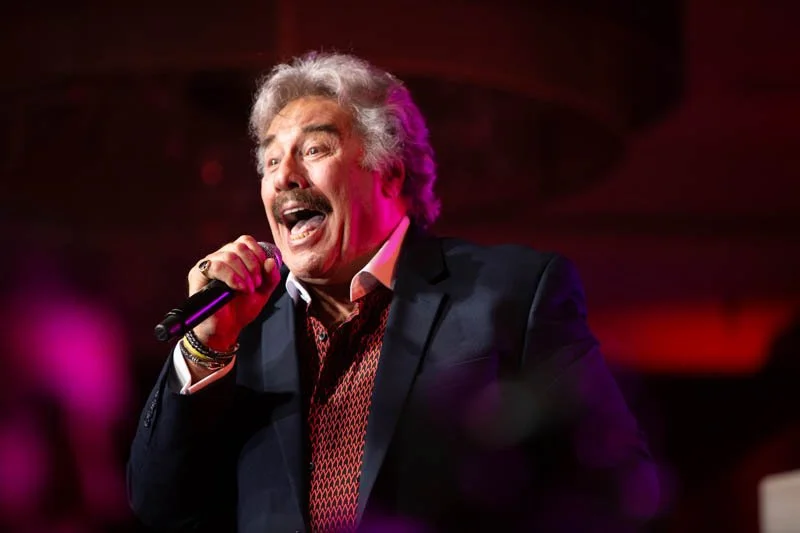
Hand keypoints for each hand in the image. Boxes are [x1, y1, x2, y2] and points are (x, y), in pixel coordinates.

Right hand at [187, 235, 280, 350]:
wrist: (226, 329)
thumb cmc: (242, 309)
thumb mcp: (263, 292)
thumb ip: (271, 277)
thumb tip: (271, 261)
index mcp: (234, 258)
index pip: (245, 241)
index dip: (258, 254)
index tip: (263, 274)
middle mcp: (219, 257)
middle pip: (239, 246)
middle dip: (253, 265)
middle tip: (256, 284)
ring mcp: (208, 264)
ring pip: (229, 255)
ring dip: (244, 273)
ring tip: (248, 289)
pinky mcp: (198, 274)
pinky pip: (216, 265)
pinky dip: (232, 276)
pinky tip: (239, 288)